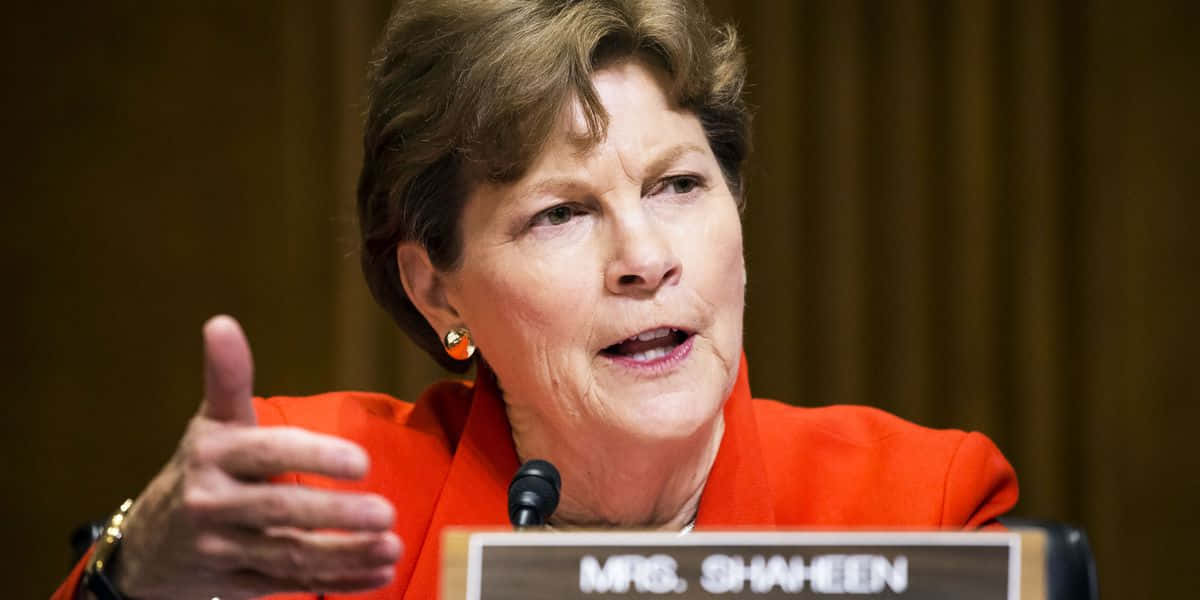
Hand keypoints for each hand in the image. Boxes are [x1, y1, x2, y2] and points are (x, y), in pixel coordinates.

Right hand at [103, 316, 399, 599]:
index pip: (268, 453)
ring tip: (392, 546)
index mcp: (214, 454)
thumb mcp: (211, 423)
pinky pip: (292, 583)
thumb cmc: (200, 468)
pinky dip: (338, 582)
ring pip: (289, 555)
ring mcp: (223, 548)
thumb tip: (221, 323)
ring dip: (346, 554)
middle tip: (386, 512)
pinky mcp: (236, 582)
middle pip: (279, 511)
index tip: (361, 463)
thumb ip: (227, 378)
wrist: (149, 545)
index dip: (314, 457)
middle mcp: (213, 502)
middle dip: (336, 514)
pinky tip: (378, 573)